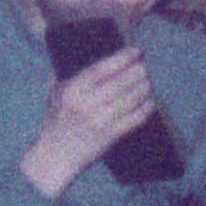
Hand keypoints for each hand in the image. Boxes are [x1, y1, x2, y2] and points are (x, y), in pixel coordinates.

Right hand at [19, 47, 157, 196]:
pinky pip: (136, 119)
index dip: (123, 58)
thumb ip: (68, 73)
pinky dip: (146, 107)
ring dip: (145, 88)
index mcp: (72, 91)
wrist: (56, 155)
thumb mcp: (55, 94)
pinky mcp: (111, 136)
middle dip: (138, 72)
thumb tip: (90, 50)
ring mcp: (100, 122)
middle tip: (144, 67)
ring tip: (148, 82)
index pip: (102, 69)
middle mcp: (86, 105)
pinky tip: (150, 100)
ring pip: (132, 99)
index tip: (136, 52)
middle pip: (121, 83)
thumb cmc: (56, 119)